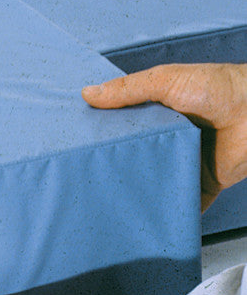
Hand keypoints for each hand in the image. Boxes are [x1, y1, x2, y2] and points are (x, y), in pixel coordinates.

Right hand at [83, 63, 246, 210]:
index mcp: (155, 110)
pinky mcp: (199, 183)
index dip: (100, 130)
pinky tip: (145, 215)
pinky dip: (167, 210)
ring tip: (108, 197)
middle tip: (85, 172)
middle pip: (133, 153)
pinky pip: (180, 201)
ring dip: (136, 187)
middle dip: (114, 162)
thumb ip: (127, 89)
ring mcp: (182, 161)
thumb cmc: (218, 87)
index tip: (76, 140)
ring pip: (152, 179)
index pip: (120, 123)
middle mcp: (166, 137)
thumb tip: (88, 94)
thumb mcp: (165, 80)